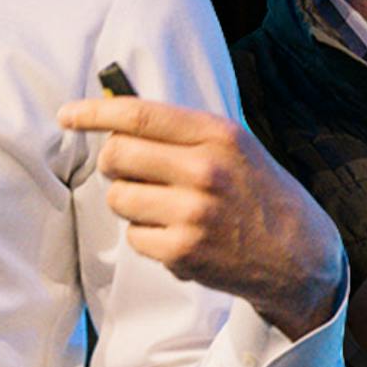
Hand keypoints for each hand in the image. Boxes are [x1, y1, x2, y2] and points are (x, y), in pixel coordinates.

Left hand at [58, 96, 345, 336]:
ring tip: (167, 209)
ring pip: (118, 198)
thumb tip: (116, 122)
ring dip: (132, 204)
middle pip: (118, 155)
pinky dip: (148, 238)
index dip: (94, 112)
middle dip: (115, 164)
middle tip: (133, 172)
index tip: (68, 115)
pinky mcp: (184, 251)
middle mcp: (206, 170)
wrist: (298, 254)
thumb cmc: (258, 194)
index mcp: (219, 135)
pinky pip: (134, 237)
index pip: (139, 115)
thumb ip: (183, 134)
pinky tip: (181, 237)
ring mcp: (194, 213)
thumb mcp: (235, 148)